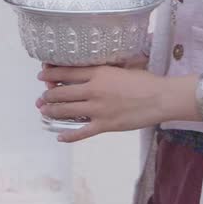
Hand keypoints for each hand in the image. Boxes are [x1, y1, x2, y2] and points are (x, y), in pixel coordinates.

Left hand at [36, 64, 167, 142]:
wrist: (160, 98)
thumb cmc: (146, 80)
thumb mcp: (124, 66)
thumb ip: (107, 68)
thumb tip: (95, 67)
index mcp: (99, 72)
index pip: (68, 71)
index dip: (51, 73)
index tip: (42, 75)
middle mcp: (94, 90)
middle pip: (62, 92)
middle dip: (48, 95)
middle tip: (42, 97)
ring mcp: (98, 109)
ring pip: (66, 111)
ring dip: (52, 111)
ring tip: (45, 111)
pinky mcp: (104, 125)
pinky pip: (81, 132)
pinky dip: (68, 135)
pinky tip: (60, 137)